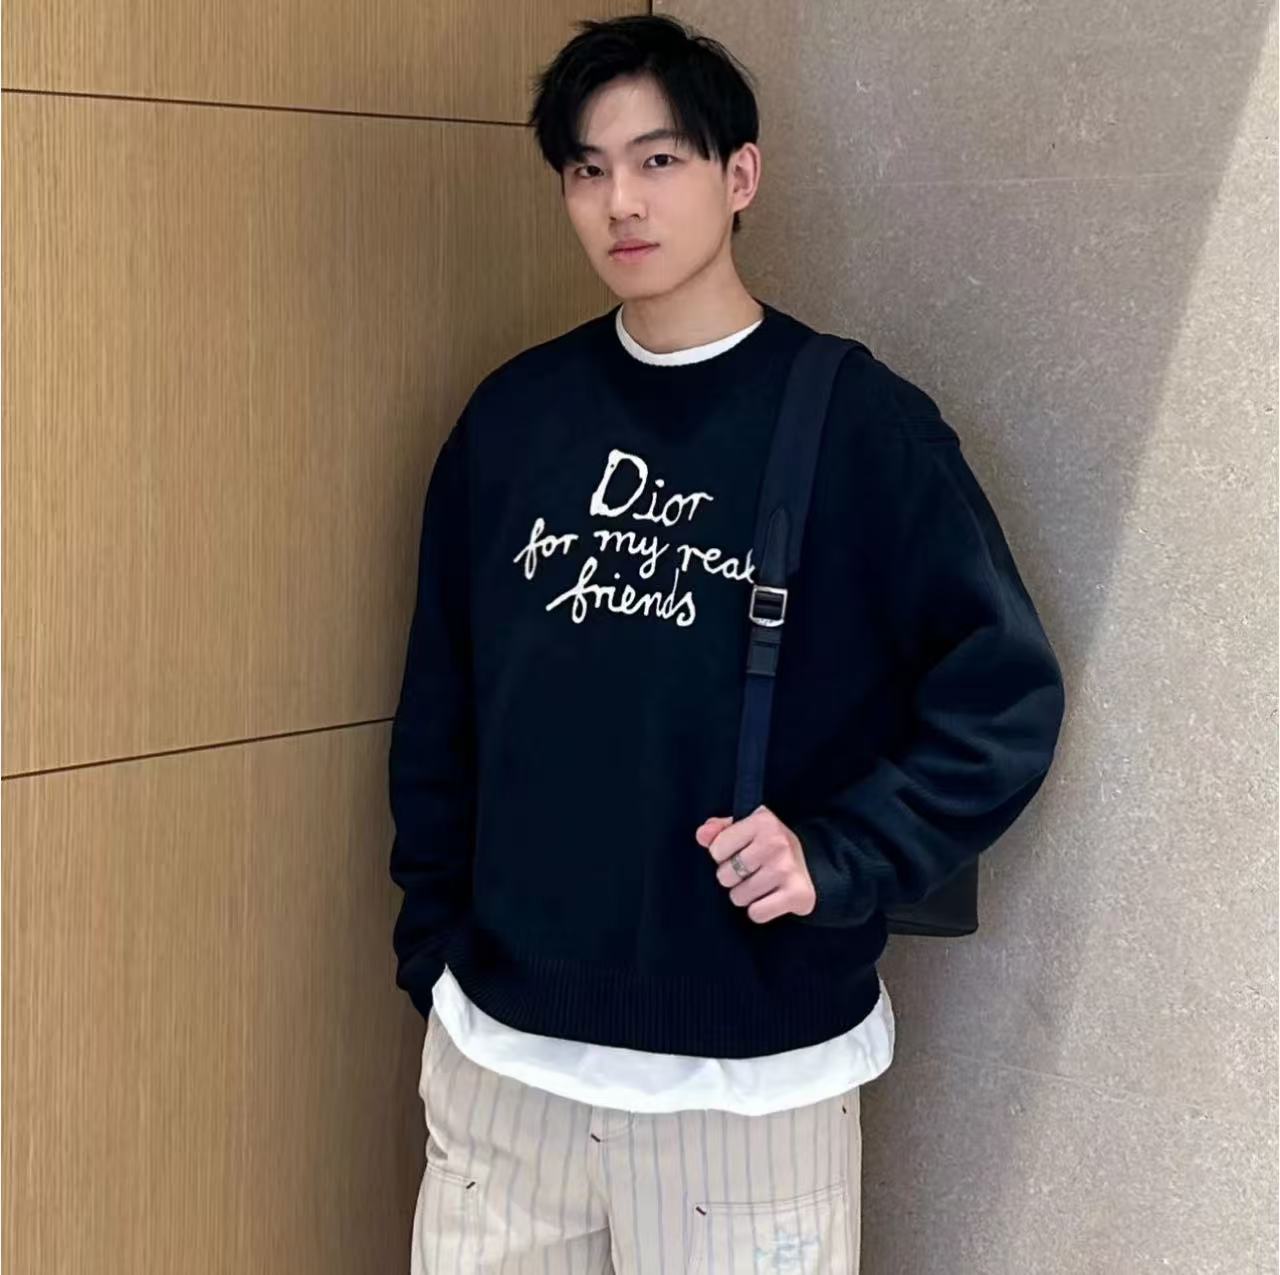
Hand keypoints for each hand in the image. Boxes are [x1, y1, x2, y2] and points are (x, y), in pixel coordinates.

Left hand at [695, 804, 817, 923]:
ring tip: (760, 884)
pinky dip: (759, 911)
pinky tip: (770, 898)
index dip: (722, 855)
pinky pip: (756, 913)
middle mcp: (776, 843)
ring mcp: (786, 869)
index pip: (716, 849)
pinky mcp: (797, 894)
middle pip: (725, 875)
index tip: (738, 852)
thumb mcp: (746, 829)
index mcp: (762, 821)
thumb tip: (702, 835)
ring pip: (738, 897)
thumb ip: (719, 830)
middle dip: (732, 878)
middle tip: (750, 872)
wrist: (814, 865)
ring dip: (745, 895)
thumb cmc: (769, 846)